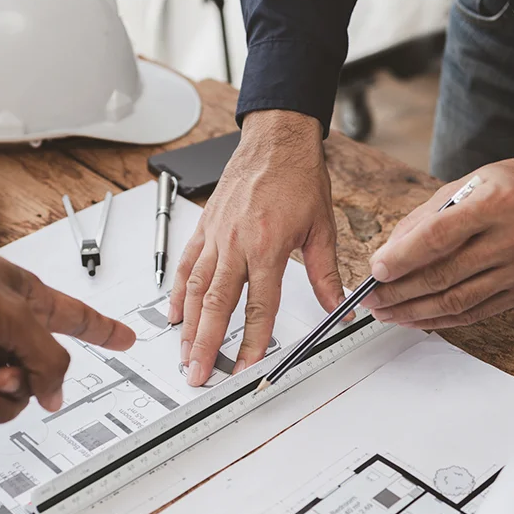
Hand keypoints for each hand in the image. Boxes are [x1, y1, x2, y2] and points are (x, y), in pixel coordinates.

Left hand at [0, 202, 134, 422]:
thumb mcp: (4, 314)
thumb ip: (43, 354)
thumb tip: (55, 392)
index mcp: (24, 299)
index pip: (77, 318)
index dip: (104, 330)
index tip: (128, 339)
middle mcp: (0, 325)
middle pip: (40, 372)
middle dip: (28, 386)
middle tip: (5, 379)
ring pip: (7, 397)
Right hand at [168, 110, 344, 385]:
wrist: (275, 139)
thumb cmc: (298, 177)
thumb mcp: (322, 227)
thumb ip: (327, 274)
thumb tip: (339, 308)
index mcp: (267, 245)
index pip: (259, 305)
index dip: (255, 340)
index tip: (250, 366)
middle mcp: (236, 242)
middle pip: (217, 304)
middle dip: (207, 344)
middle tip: (199, 373)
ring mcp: (216, 235)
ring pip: (196, 289)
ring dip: (189, 326)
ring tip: (185, 355)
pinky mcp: (204, 227)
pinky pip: (186, 265)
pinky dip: (178, 292)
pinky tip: (174, 315)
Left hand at [363, 147, 513, 327]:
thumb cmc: (509, 186)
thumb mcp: (464, 184)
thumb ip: (423, 219)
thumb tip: (387, 255)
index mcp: (495, 205)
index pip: (438, 237)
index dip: (403, 257)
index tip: (376, 271)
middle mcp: (513, 239)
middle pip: (444, 274)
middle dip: (400, 291)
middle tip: (372, 298)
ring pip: (457, 300)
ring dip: (415, 312)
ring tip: (387, 313)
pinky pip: (475, 312)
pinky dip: (442, 319)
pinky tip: (417, 318)